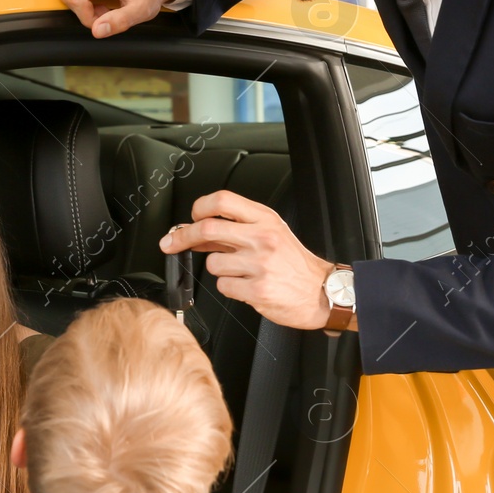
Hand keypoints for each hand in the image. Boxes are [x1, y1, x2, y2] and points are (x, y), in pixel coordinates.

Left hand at [160, 190, 335, 329]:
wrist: (322, 292)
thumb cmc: (295, 263)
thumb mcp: (271, 234)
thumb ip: (237, 229)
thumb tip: (197, 231)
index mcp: (265, 220)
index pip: (223, 200)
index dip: (199, 207)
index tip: (190, 217)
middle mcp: (262, 238)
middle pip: (207, 227)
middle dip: (182, 236)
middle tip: (171, 242)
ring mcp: (259, 264)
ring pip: (212, 263)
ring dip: (219, 269)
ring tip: (240, 272)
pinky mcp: (257, 290)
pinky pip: (223, 286)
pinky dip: (229, 288)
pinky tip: (246, 286)